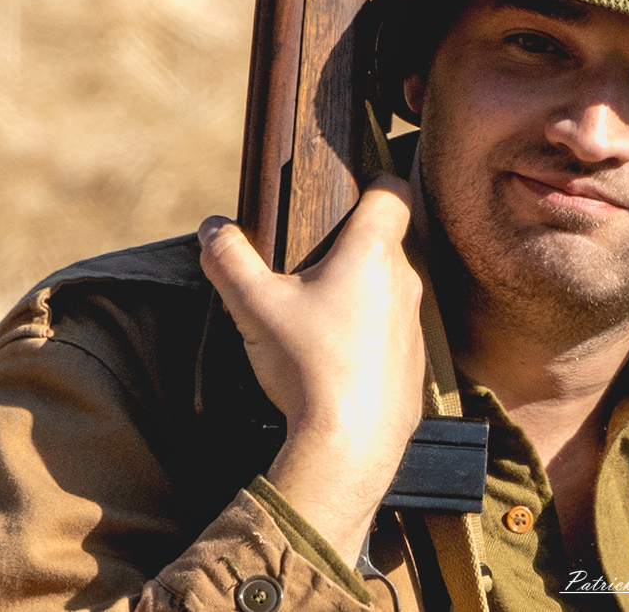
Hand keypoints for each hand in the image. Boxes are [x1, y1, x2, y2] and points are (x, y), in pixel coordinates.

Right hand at [197, 174, 425, 546]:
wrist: (349, 445)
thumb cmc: (306, 366)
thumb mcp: (253, 307)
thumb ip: (230, 260)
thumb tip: (213, 228)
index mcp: (371, 253)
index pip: (391, 192)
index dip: (374, 183)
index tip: (353, 190)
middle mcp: (404, 282)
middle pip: (385, 244)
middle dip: (351, 246)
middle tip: (310, 265)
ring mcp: (415, 325)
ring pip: (389, 291)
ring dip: (360, 294)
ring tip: (316, 318)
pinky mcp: (415, 364)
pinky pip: (393, 335)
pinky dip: (369, 337)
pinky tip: (336, 360)